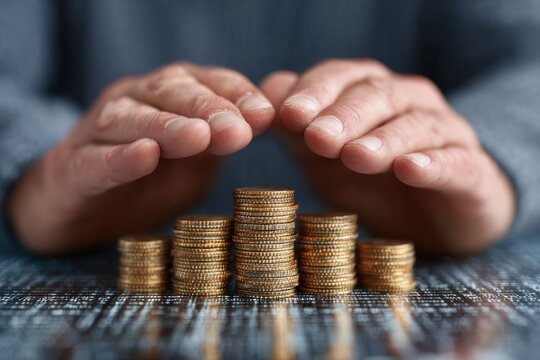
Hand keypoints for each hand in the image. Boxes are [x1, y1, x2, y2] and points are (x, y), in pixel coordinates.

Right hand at [9, 63, 274, 253]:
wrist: (80, 212)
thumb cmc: (146, 181)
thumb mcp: (194, 161)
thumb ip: (220, 140)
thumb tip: (263, 119)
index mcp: (167, 96)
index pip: (205, 82)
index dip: (236, 95)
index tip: (265, 114)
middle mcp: (133, 102)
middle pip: (170, 93)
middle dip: (207, 108)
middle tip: (237, 129)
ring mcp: (98, 132)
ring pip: (132, 119)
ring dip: (167, 126)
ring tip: (197, 137)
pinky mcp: (71, 169)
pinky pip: (95, 160)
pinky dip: (120, 157)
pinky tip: (145, 156)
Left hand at [261, 59, 514, 254]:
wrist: (437, 218)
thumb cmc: (375, 183)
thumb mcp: (327, 161)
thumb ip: (298, 133)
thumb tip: (265, 100)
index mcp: (370, 93)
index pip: (340, 77)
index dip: (315, 92)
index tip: (289, 115)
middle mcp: (408, 102)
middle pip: (377, 94)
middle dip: (344, 115)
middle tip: (318, 137)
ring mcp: (444, 132)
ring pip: (415, 124)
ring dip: (383, 138)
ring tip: (356, 155)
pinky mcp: (471, 168)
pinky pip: (454, 161)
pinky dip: (431, 164)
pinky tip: (409, 170)